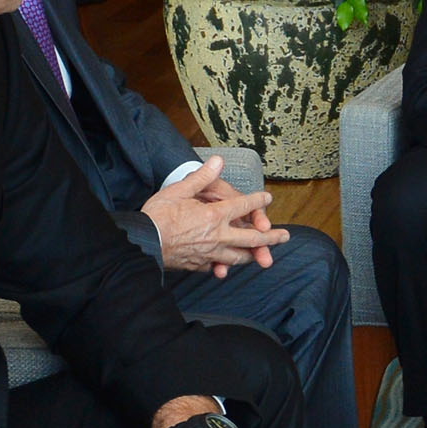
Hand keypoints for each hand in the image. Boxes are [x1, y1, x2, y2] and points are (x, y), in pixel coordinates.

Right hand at [141, 157, 287, 277]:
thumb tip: (218, 161)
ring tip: (262, 256)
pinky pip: (217, 266)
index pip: (244, 206)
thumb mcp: (178, 190)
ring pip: (238, 256)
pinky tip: (227, 266)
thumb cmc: (156, 215)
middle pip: (252, 238)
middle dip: (271, 237)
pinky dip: (225, 265)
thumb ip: (201, 177)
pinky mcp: (198, 265)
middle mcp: (217, 236)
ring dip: (253, 254)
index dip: (258, 200)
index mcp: (215, 215)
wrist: (141, 242)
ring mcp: (210, 253)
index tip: (268, 197)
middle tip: (285, 236)